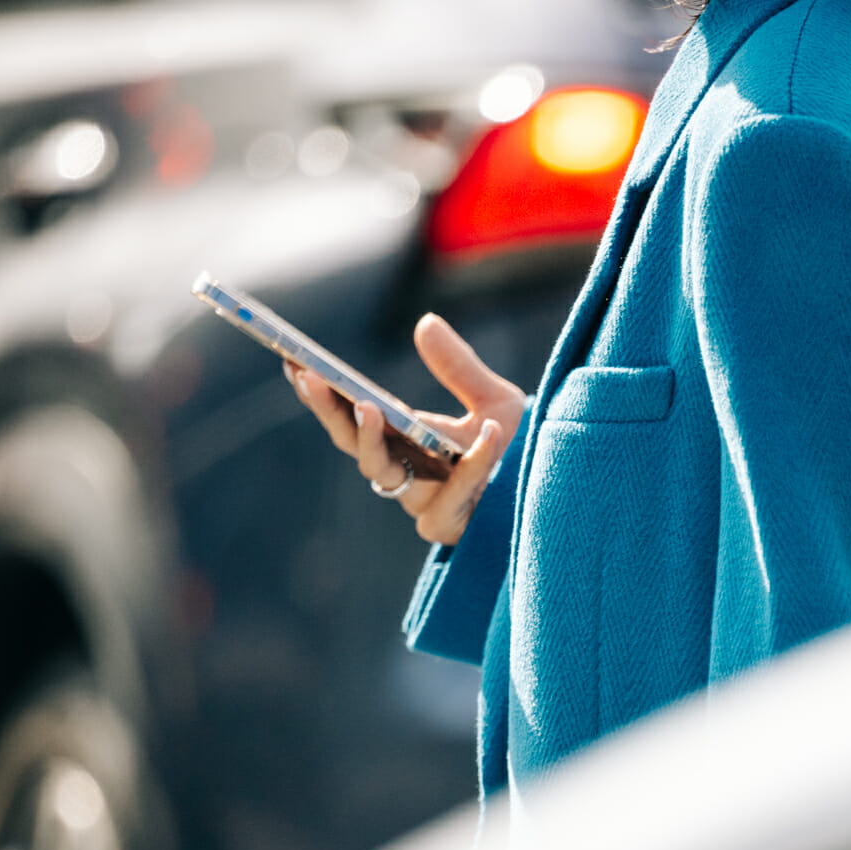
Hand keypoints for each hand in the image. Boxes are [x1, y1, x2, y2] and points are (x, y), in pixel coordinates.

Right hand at [288, 312, 526, 546]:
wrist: (557, 491)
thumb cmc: (521, 449)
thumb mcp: (495, 398)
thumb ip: (458, 366)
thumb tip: (425, 321)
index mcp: (405, 442)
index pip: (350, 418)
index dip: (321, 394)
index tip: (293, 361)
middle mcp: (406, 475)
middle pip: (353, 447)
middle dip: (330, 412)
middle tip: (312, 377)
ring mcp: (424, 505)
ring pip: (384, 475)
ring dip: (372, 439)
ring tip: (370, 405)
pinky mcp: (453, 528)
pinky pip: (452, 498)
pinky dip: (473, 464)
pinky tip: (492, 430)